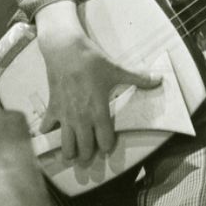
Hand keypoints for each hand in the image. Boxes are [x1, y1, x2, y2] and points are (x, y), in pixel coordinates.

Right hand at [38, 7, 161, 166]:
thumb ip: (138, 77)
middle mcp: (81, 117)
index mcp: (98, 111)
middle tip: (90, 155)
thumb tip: (159, 79)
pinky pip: (46, 128)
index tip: (108, 145)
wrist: (65, 49)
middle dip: (88, 155)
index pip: (104, 141)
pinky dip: (48, 132)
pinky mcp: (51, 108)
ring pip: (65, 145)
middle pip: (83, 149)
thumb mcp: (117, 69)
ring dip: (69, 152)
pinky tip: (53, 131)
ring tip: (73, 154)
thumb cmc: (92, 60)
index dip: (107, 146)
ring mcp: (64, 115)